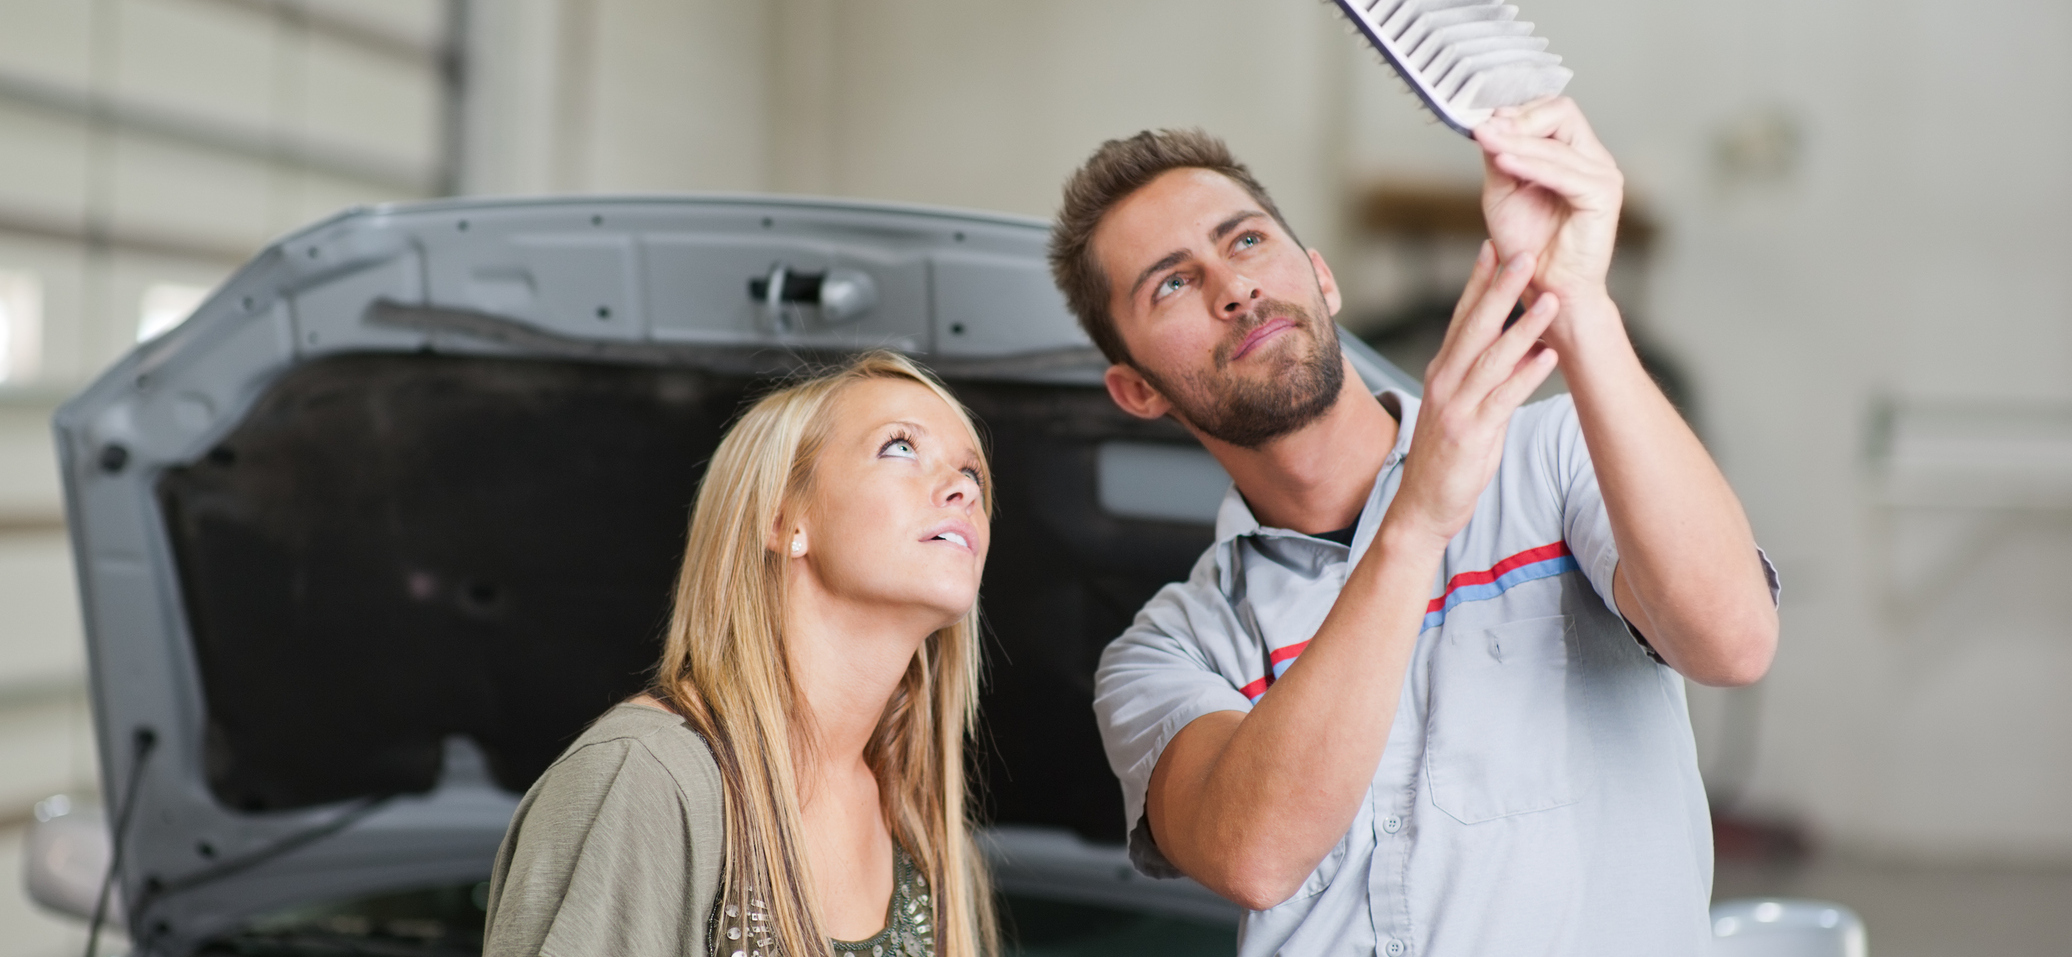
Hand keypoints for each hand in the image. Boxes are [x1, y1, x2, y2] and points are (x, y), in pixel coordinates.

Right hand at [1387, 243, 1560, 548]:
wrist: (1421, 508)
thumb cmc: (1446, 458)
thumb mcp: (1462, 408)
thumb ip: (1486, 376)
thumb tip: (1521, 345)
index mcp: (1442, 372)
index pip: (1460, 317)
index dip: (1478, 281)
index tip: (1494, 247)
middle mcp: (1445, 383)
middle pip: (1475, 327)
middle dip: (1500, 288)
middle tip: (1523, 254)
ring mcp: (1456, 407)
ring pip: (1492, 358)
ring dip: (1524, 326)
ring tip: (1550, 300)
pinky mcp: (1471, 434)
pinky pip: (1502, 399)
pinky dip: (1526, 376)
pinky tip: (1548, 357)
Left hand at [1474, 97, 1623, 317]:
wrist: (1545, 289)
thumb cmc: (1527, 246)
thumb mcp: (1503, 192)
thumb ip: (1501, 157)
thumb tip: (1491, 122)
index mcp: (1574, 155)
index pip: (1552, 110)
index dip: (1518, 111)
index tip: (1483, 120)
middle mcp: (1593, 160)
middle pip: (1563, 112)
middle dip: (1519, 119)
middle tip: (1485, 128)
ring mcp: (1603, 175)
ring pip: (1557, 142)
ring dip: (1516, 140)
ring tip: (1485, 140)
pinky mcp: (1603, 196)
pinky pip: (1563, 172)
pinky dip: (1531, 164)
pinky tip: (1503, 161)